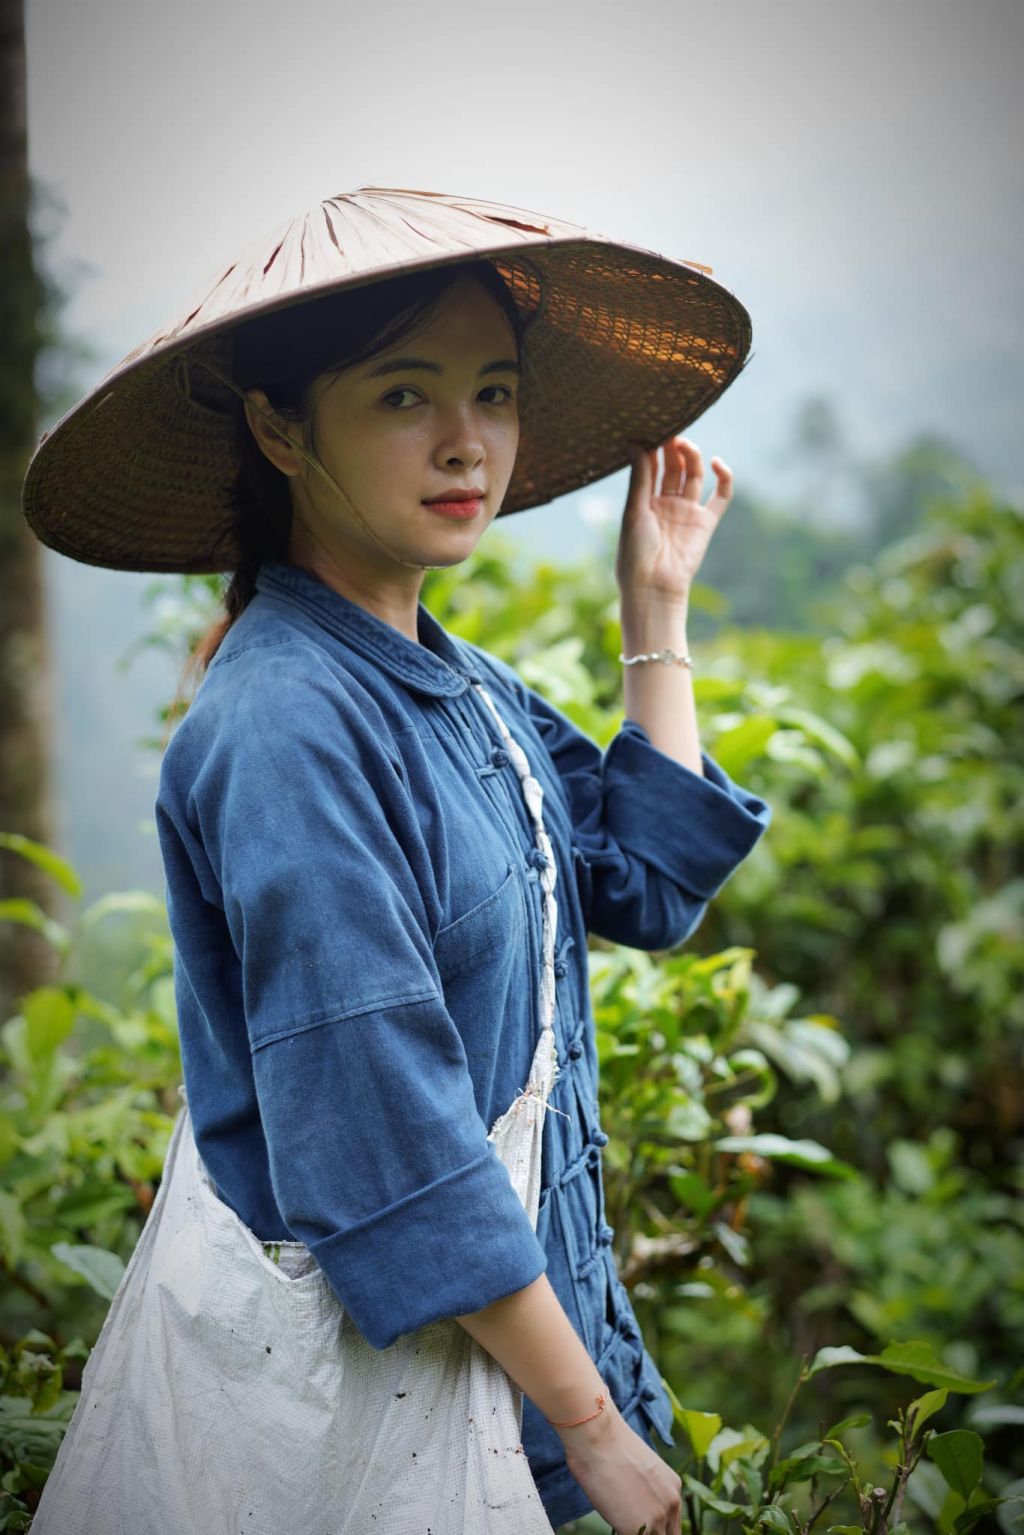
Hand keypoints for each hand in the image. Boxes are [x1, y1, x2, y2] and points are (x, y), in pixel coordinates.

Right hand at [556, 1397, 682, 1533]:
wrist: (598, 1437)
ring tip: (620, 1520)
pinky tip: (613, 1522)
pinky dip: (621, 1533)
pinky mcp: (636, 1529)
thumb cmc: (609, 1445)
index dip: (656, 1529)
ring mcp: (656, 1519)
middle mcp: (671, 1504)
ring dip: (637, 1533)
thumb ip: (647, 1493)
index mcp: (673, 1488)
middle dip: (649, 1533)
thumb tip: (636, 1506)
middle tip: (633, 1526)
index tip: (642, 1526)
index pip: (672, 1525)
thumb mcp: (641, 1470)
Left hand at [614, 433, 732, 604]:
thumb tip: (634, 442)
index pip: (651, 467)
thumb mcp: (634, 510)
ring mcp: (687, 511)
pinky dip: (724, 478)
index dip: (654, 448)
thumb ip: (639, 477)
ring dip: (692, 457)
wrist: (654, 585)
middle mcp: (666, 504)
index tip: (653, 428)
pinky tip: (716, 462)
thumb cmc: (636, 552)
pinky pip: (721, 496)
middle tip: (671, 431)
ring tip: (686, 444)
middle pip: (673, 468)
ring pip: (694, 476)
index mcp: (644, 501)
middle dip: (673, 449)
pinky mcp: (706, 522)